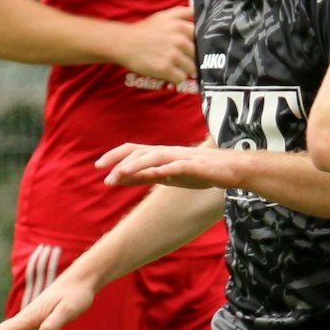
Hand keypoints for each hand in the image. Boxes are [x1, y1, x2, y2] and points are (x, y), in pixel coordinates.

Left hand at [96, 141, 228, 189]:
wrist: (232, 169)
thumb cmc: (199, 172)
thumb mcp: (167, 176)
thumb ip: (145, 176)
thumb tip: (120, 179)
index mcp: (160, 154)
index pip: (133, 151)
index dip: (114, 156)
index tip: (97, 167)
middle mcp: (168, 152)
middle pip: (139, 151)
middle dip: (119, 161)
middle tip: (103, 174)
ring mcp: (182, 158)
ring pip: (154, 157)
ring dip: (135, 166)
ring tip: (119, 175)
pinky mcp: (196, 166)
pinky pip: (179, 166)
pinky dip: (166, 169)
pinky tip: (154, 174)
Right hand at [115, 5, 195, 83]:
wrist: (124, 43)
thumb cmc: (145, 30)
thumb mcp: (165, 15)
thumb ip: (184, 13)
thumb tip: (200, 14)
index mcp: (181, 27)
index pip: (200, 40)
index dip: (195, 45)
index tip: (188, 49)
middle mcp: (179, 40)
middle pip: (196, 56)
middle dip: (188, 58)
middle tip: (177, 59)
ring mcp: (172, 55)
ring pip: (190, 69)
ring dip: (182, 70)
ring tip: (171, 66)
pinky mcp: (164, 69)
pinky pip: (180, 79)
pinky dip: (175, 79)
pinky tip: (167, 73)